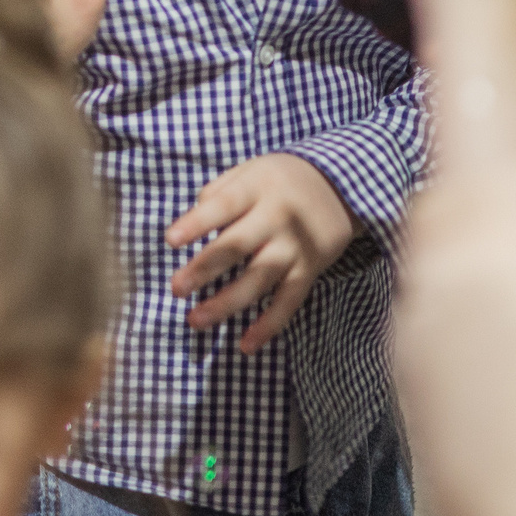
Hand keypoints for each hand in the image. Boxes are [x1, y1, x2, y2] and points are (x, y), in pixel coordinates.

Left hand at [167, 153, 355, 352]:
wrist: (344, 185)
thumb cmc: (283, 179)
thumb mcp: (253, 170)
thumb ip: (222, 189)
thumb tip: (192, 219)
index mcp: (258, 187)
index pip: (224, 204)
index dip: (197, 223)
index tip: (170, 241)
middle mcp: (278, 217)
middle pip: (238, 245)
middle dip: (205, 268)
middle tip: (177, 288)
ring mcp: (296, 246)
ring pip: (260, 279)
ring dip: (227, 302)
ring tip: (196, 320)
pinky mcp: (310, 270)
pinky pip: (289, 301)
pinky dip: (270, 325)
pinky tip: (247, 345)